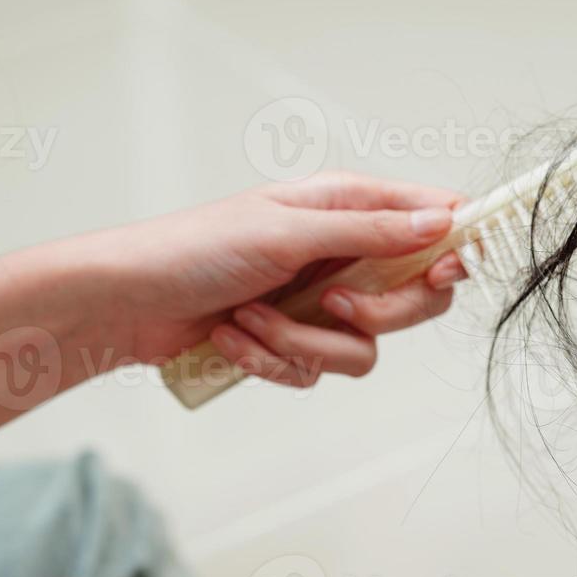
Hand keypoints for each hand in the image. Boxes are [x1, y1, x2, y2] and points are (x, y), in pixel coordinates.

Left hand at [71, 172, 466, 386]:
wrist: (126, 304)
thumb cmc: (194, 249)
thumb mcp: (287, 232)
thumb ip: (368, 232)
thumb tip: (441, 225)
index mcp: (344, 206)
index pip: (429, 221)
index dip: (450, 249)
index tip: (444, 273)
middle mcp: (340, 253)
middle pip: (414, 297)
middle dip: (374, 312)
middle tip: (332, 302)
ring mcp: (317, 303)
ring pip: (364, 346)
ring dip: (303, 341)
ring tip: (252, 319)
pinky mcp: (292, 343)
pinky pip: (318, 371)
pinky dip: (274, 360)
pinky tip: (233, 339)